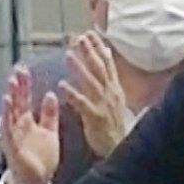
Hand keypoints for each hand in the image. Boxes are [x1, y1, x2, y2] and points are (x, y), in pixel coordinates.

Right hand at [0, 66, 59, 183]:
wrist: (37, 182)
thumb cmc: (41, 159)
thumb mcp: (49, 131)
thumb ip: (49, 114)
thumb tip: (51, 94)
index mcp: (28, 122)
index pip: (25, 99)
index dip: (25, 84)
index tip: (25, 69)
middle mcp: (19, 126)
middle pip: (17, 102)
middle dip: (17, 86)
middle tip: (17, 69)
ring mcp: (14, 136)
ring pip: (10, 113)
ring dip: (10, 98)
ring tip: (11, 82)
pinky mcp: (12, 146)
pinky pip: (8, 129)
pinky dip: (6, 117)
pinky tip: (6, 104)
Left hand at [60, 31, 130, 157]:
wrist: (121, 149)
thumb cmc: (114, 126)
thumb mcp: (116, 99)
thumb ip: (109, 79)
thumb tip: (105, 58)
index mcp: (114, 89)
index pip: (107, 64)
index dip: (99, 48)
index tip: (90, 34)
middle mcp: (110, 94)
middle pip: (99, 69)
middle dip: (89, 52)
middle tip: (79, 38)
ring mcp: (103, 105)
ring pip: (91, 82)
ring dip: (79, 68)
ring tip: (68, 54)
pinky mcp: (95, 118)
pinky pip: (82, 104)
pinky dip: (73, 93)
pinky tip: (62, 85)